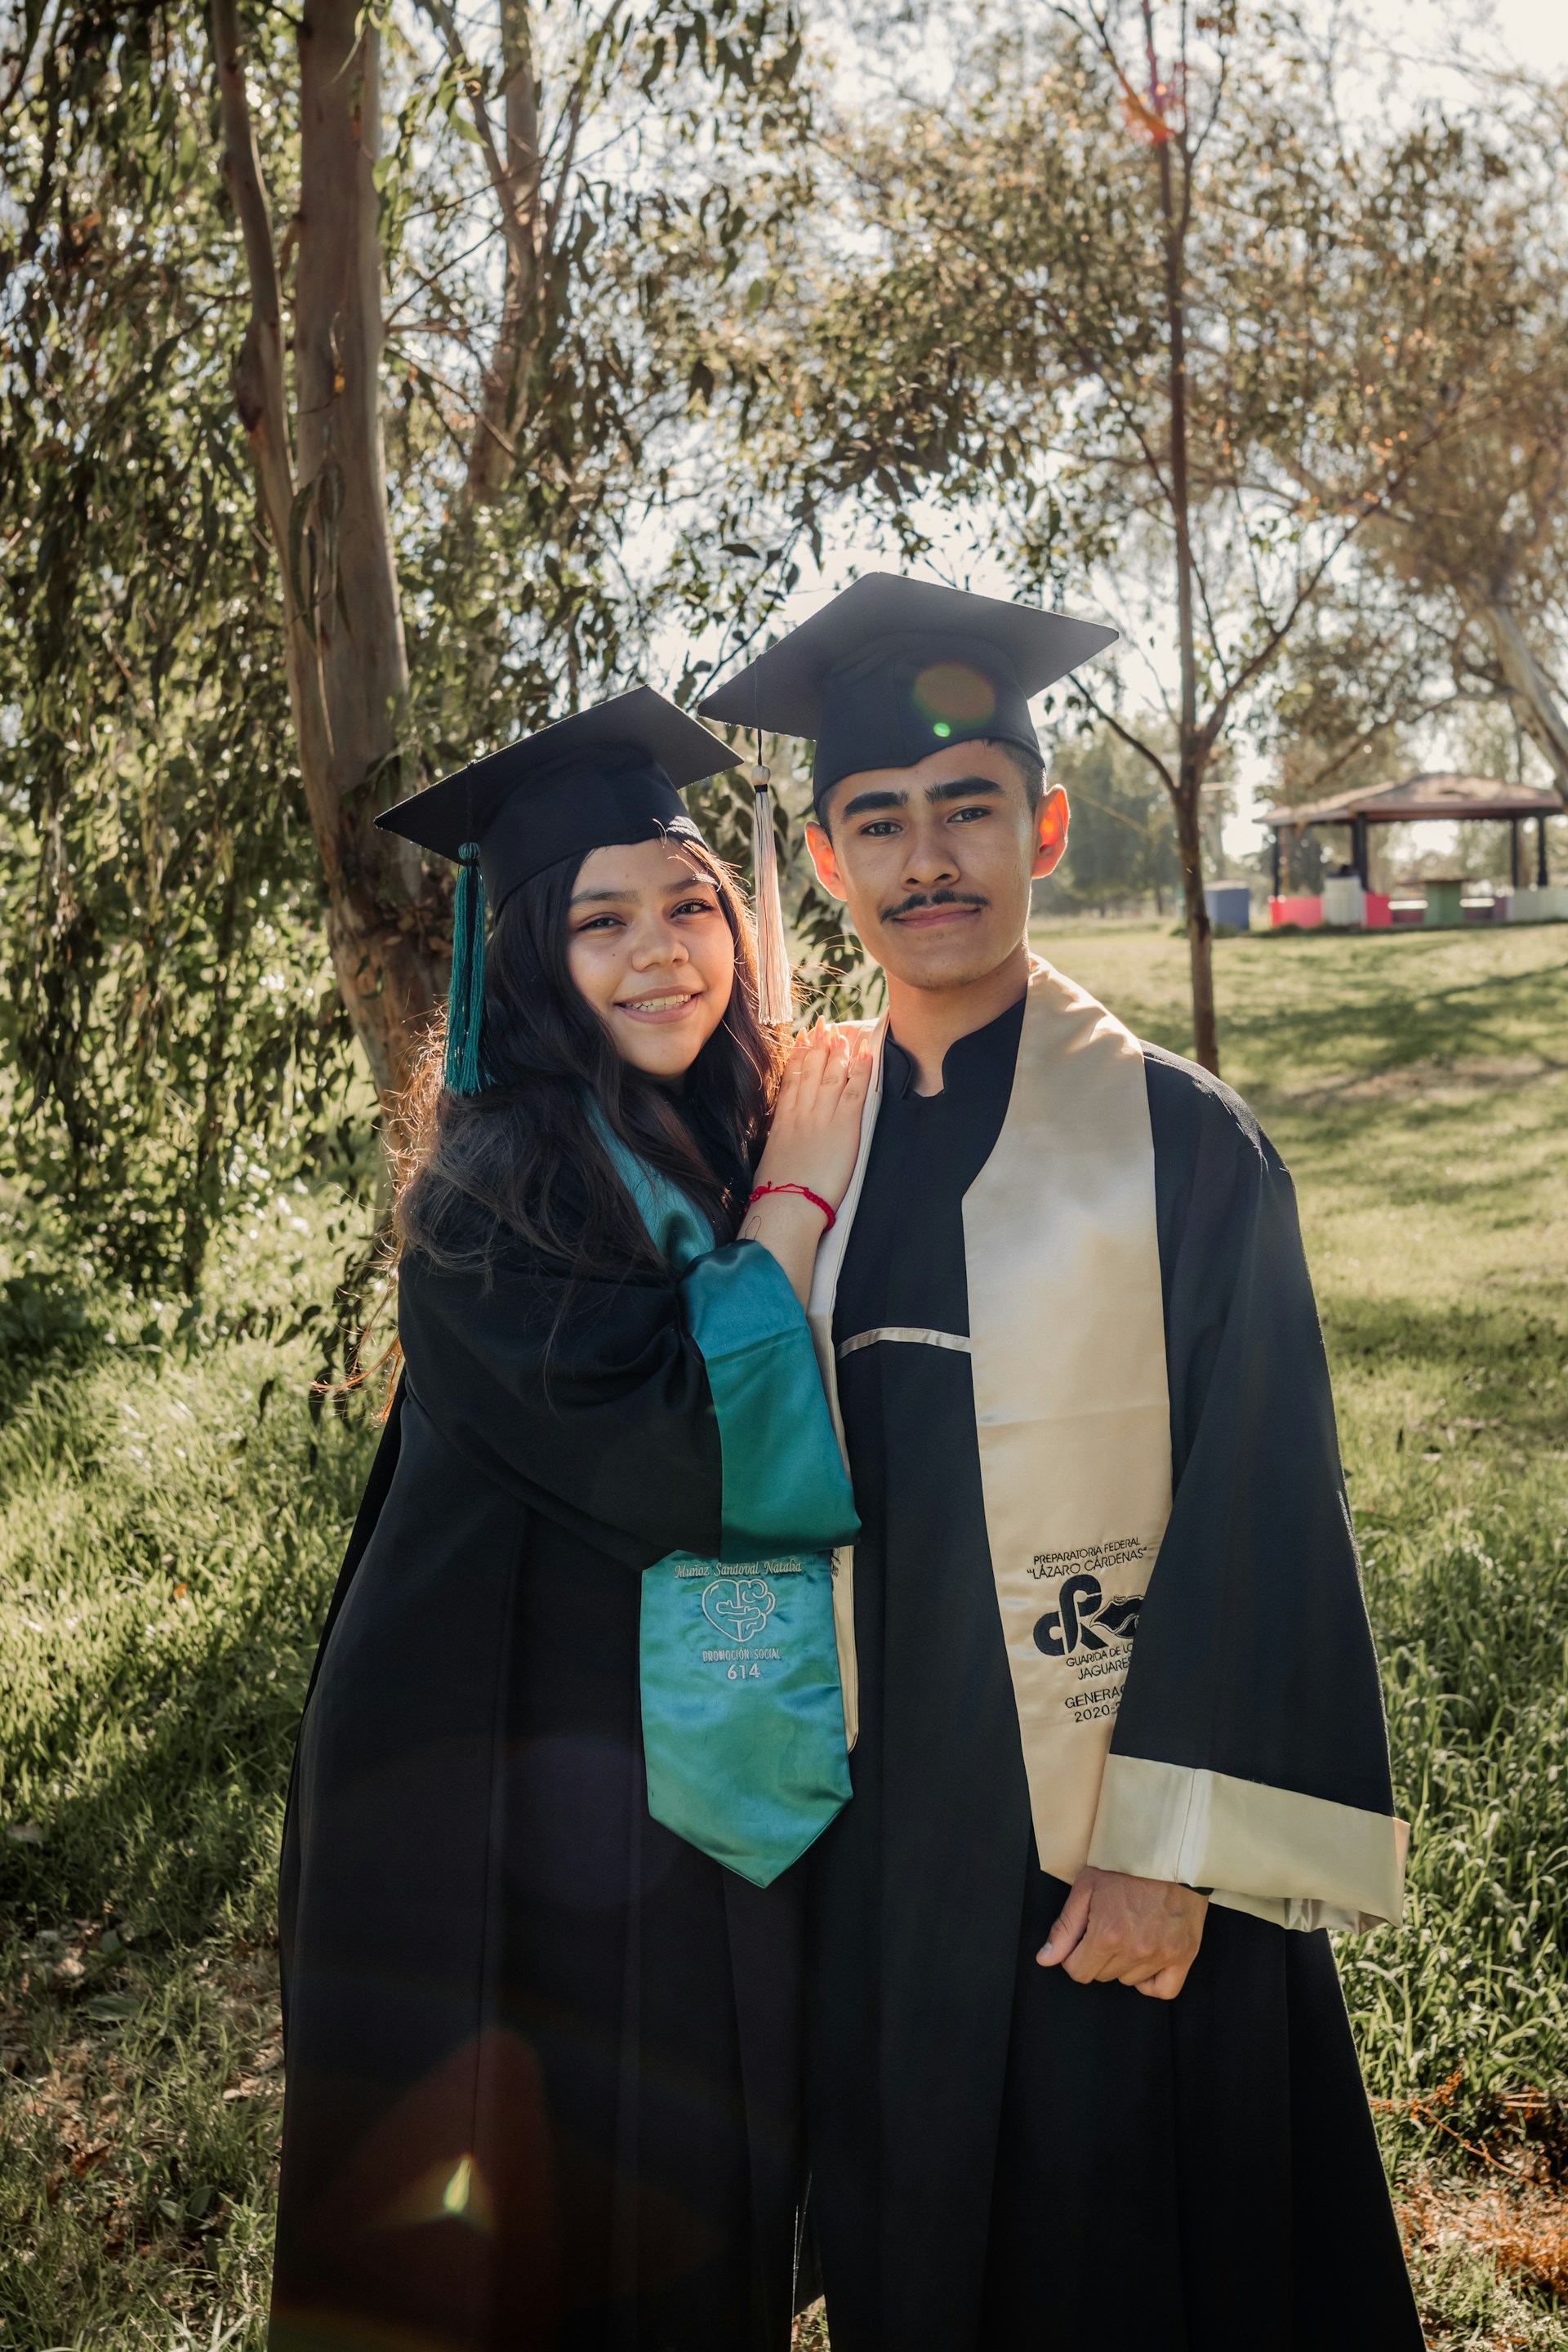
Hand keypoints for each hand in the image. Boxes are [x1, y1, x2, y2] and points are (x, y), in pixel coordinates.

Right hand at [752, 1023, 874, 1213]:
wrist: (786, 1204)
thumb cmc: (776, 1192)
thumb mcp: (770, 1159)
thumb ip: (778, 1142)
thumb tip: (781, 1138)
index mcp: (782, 1121)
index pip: (791, 1081)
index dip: (798, 1057)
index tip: (802, 1040)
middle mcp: (801, 1113)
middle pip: (810, 1072)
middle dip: (818, 1047)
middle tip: (823, 1027)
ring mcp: (822, 1118)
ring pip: (830, 1076)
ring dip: (838, 1053)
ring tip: (841, 1034)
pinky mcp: (843, 1127)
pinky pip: (853, 1092)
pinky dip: (859, 1072)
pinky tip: (864, 1056)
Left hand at [1036, 1866, 1207, 1999]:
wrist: (1168, 1852)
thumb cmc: (1126, 1866)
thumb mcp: (1086, 1888)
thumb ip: (1065, 1928)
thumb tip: (1045, 1959)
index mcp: (1107, 1934)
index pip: (1079, 1972)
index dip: (1075, 1956)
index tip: (1083, 1939)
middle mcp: (1135, 1950)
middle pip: (1103, 1975)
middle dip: (1098, 1956)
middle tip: (1109, 1927)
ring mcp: (1162, 1955)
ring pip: (1129, 1980)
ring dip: (1124, 1963)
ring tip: (1131, 1932)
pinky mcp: (1184, 1955)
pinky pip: (1164, 1990)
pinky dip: (1152, 1981)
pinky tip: (1146, 1961)